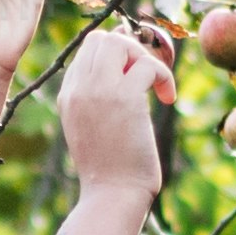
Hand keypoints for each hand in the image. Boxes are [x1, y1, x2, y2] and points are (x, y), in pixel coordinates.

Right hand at [54, 12, 170, 201]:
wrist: (111, 195)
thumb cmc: (110, 169)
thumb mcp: (94, 127)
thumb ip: (100, 97)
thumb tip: (127, 67)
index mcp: (68, 96)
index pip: (87, 51)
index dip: (116, 56)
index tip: (134, 78)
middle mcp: (78, 89)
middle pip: (101, 39)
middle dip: (129, 51)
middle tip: (145, 80)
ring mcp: (98, 91)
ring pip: (120, 43)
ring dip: (144, 59)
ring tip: (155, 87)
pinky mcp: (124, 98)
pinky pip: (149, 65)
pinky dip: (164, 77)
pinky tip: (167, 100)